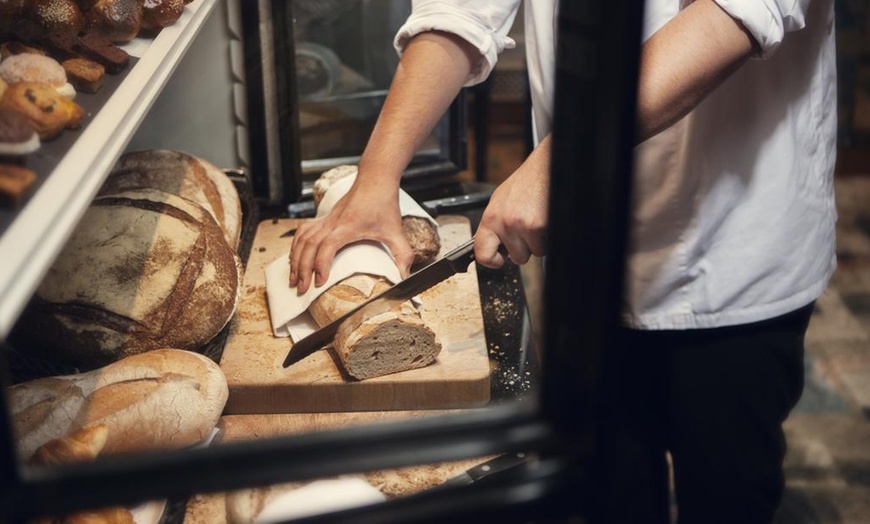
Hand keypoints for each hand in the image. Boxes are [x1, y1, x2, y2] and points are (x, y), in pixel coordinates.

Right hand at [289, 184, 413, 292]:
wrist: (375, 179)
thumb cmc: (384, 203)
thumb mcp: (396, 231)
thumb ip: (402, 254)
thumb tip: (404, 276)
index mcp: (347, 226)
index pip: (327, 246)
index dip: (321, 264)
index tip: (320, 282)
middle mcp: (332, 223)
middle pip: (308, 246)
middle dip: (302, 268)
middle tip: (302, 288)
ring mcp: (326, 219)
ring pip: (302, 239)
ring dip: (295, 259)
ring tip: (294, 278)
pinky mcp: (324, 218)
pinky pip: (303, 232)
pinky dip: (296, 246)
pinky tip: (295, 258)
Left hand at [475, 135, 550, 267]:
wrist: (544, 168)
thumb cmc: (526, 182)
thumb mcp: (500, 202)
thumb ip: (494, 226)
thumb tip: (492, 246)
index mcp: (491, 218)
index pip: (482, 253)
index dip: (492, 261)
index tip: (499, 259)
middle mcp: (505, 223)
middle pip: (517, 258)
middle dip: (525, 247)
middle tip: (527, 228)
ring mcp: (523, 226)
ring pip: (534, 253)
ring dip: (538, 241)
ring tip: (536, 220)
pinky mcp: (541, 227)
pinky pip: (547, 245)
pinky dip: (548, 236)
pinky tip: (544, 219)